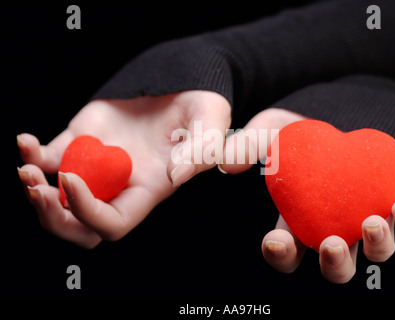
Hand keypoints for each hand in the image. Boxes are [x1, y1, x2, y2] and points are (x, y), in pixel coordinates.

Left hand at [17, 90, 230, 247]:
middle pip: (78, 225)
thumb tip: (174, 175)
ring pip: (57, 196)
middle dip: (52, 217)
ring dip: (34, 189)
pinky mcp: (83, 139)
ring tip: (26, 169)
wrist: (180, 83)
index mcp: (147, 189)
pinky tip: (25, 142)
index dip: (88, 214)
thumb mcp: (212, 125)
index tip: (72, 181)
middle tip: (37, 191)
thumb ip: (202, 151)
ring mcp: (98, 163)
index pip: (112, 224)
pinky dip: (32, 154)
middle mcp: (119, 183)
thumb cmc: (201, 109)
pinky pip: (49, 157)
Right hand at [219, 108, 394, 282]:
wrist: (347, 106)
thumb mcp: (272, 129)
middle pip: (336, 265)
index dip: (281, 254)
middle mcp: (337, 225)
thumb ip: (248, 144)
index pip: (289, 250)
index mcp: (302, 218)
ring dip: (375, 246)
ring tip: (369, 223)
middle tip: (331, 245)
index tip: (275, 241)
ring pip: (376, 251)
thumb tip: (223, 161)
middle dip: (334, 264)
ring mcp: (369, 215)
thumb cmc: (304, 127)